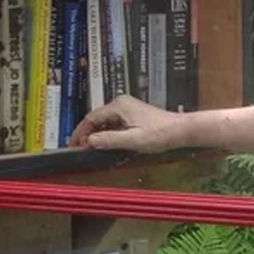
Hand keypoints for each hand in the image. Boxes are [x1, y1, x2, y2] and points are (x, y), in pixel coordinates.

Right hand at [68, 95, 184, 153]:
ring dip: (97, 135)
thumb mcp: (133, 140)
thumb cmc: (160, 134)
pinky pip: (113, 124)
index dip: (80, 133)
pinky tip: (106, 145)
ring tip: (90, 149)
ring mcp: (127, 109)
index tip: (73, 146)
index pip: (90, 118)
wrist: (180, 130)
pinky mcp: (132, 115)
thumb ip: (110, 140)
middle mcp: (120, 104)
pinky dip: (107, 134)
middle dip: (86, 134)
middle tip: (80, 150)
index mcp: (118, 106)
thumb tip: (90, 141)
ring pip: (104, 122)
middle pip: (96, 119)